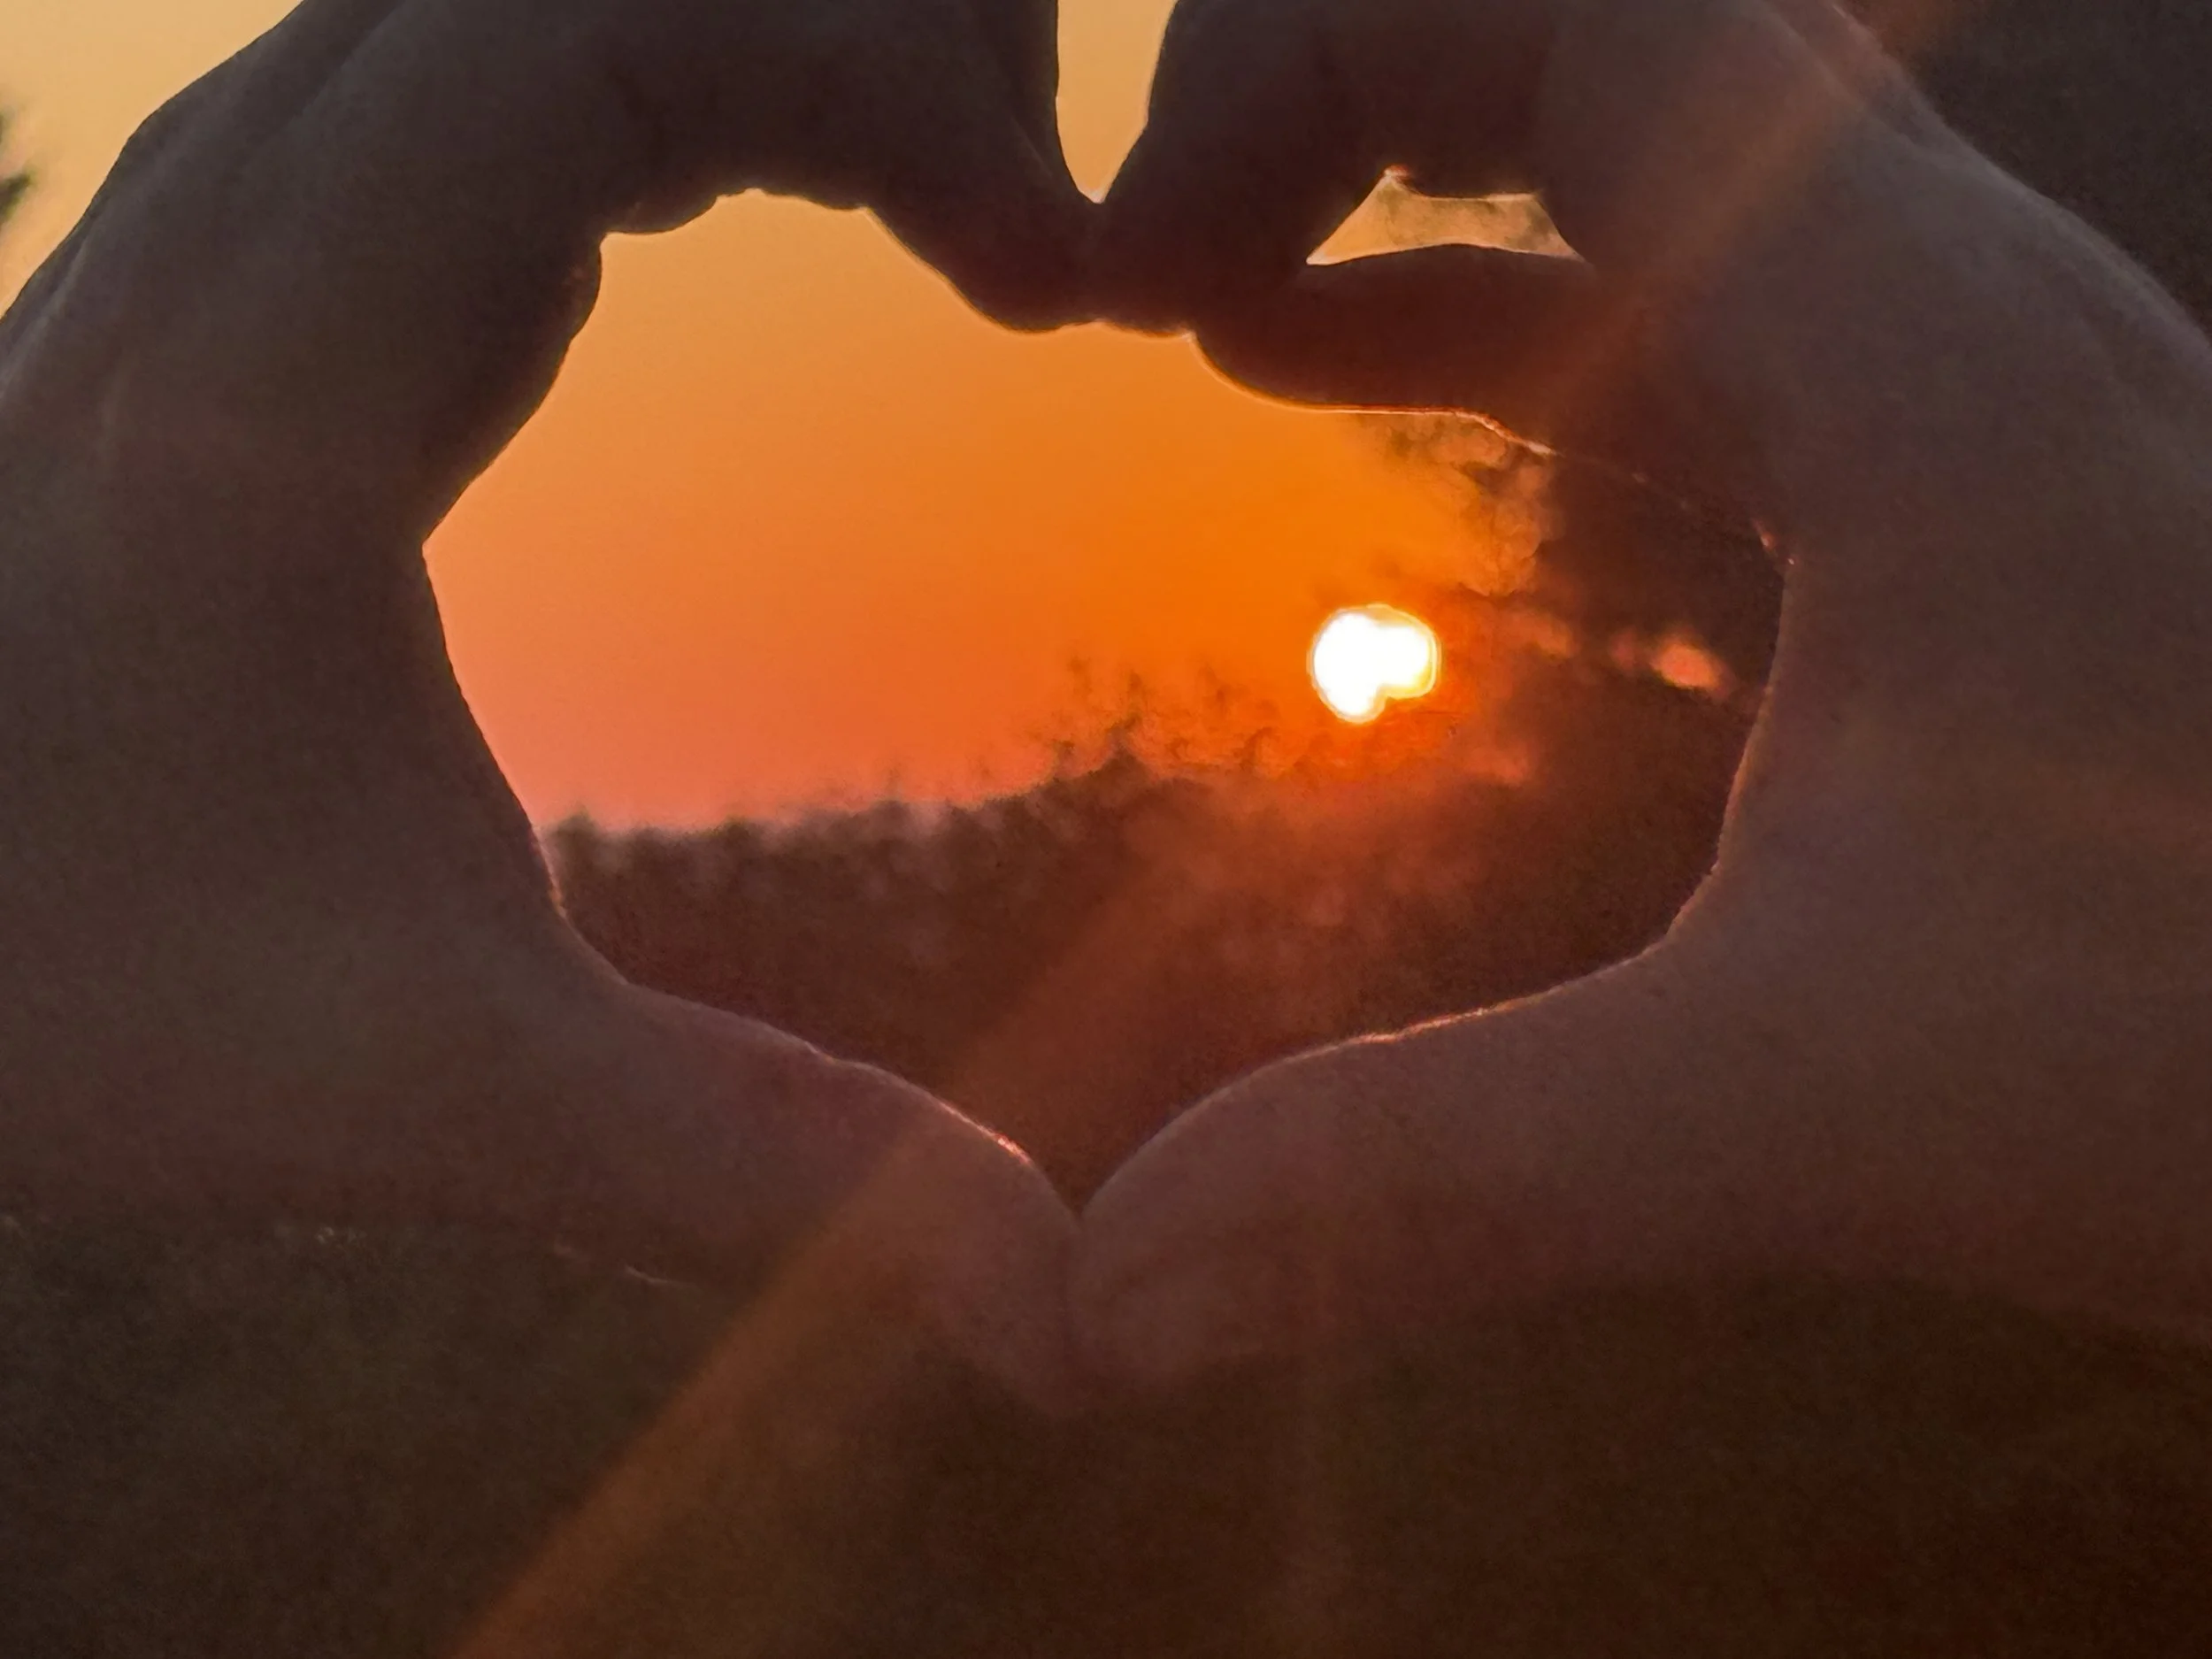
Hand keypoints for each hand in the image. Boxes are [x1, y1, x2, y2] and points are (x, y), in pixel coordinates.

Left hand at [0, 0, 1091, 1406]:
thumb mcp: (439, 1087)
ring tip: (988, 220)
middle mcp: (247, 232)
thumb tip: (1053, 1303)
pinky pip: (521, 65)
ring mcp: (253, 223)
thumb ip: (746, 1165)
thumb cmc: (80, 999)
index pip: (591, 30)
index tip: (1054, 282)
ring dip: (797, 54)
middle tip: (1055, 236)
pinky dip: (712, 90)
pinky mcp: (286, 264)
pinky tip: (836, 211)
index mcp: (281, 370)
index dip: (872, 80)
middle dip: (876, 42)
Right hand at [1078, 0, 2211, 1386]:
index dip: (1318, 53)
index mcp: (1919, 357)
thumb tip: (1108, 1302)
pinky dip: (1479, 295)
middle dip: (1334, 80)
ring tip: (1203, 298)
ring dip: (1407, 170)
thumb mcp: (1809, 1113)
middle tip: (1139, 262)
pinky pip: (1666, 296)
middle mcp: (1957, 308)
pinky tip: (1336, 377)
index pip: (1587, 1)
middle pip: (1603, 20)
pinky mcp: (1944, 477)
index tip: (1137, 269)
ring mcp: (1960, 380)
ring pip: (1646, 145)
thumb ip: (1446, 1176)